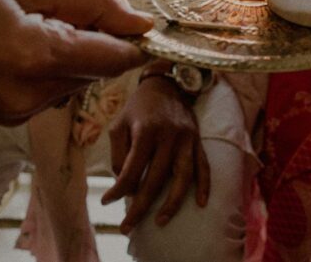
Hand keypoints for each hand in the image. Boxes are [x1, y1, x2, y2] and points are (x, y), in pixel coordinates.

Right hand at [0, 0, 152, 124]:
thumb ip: (91, 3)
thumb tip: (139, 20)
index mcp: (37, 56)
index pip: (114, 58)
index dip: (135, 40)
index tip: (143, 22)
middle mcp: (31, 94)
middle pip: (99, 71)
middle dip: (98, 41)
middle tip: (63, 10)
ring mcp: (19, 112)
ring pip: (79, 83)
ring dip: (75, 56)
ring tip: (34, 26)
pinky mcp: (11, 120)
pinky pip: (55, 93)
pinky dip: (53, 70)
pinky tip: (22, 47)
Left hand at [102, 75, 209, 232]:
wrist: (167, 84)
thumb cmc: (138, 107)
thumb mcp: (119, 124)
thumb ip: (118, 153)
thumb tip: (123, 183)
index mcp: (146, 130)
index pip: (131, 169)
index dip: (118, 189)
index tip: (107, 201)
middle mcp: (168, 136)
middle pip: (156, 179)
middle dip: (141, 206)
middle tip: (128, 225)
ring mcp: (187, 139)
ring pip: (183, 177)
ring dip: (173, 202)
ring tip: (161, 220)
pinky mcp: (198, 140)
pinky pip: (204, 166)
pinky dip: (204, 185)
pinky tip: (201, 203)